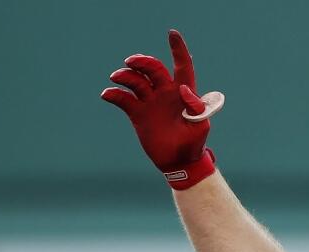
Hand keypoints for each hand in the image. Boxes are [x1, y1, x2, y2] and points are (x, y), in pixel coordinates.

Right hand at [100, 29, 221, 172]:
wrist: (178, 162)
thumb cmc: (193, 143)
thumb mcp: (200, 126)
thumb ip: (196, 107)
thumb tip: (182, 88)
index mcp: (183, 93)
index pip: (182, 67)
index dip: (178, 50)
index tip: (172, 34)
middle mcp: (165, 93)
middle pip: (153, 69)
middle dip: (142, 61)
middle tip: (130, 62)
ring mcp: (150, 101)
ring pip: (135, 80)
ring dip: (125, 76)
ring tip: (117, 78)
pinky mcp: (137, 113)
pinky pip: (122, 98)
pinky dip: (113, 94)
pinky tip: (107, 94)